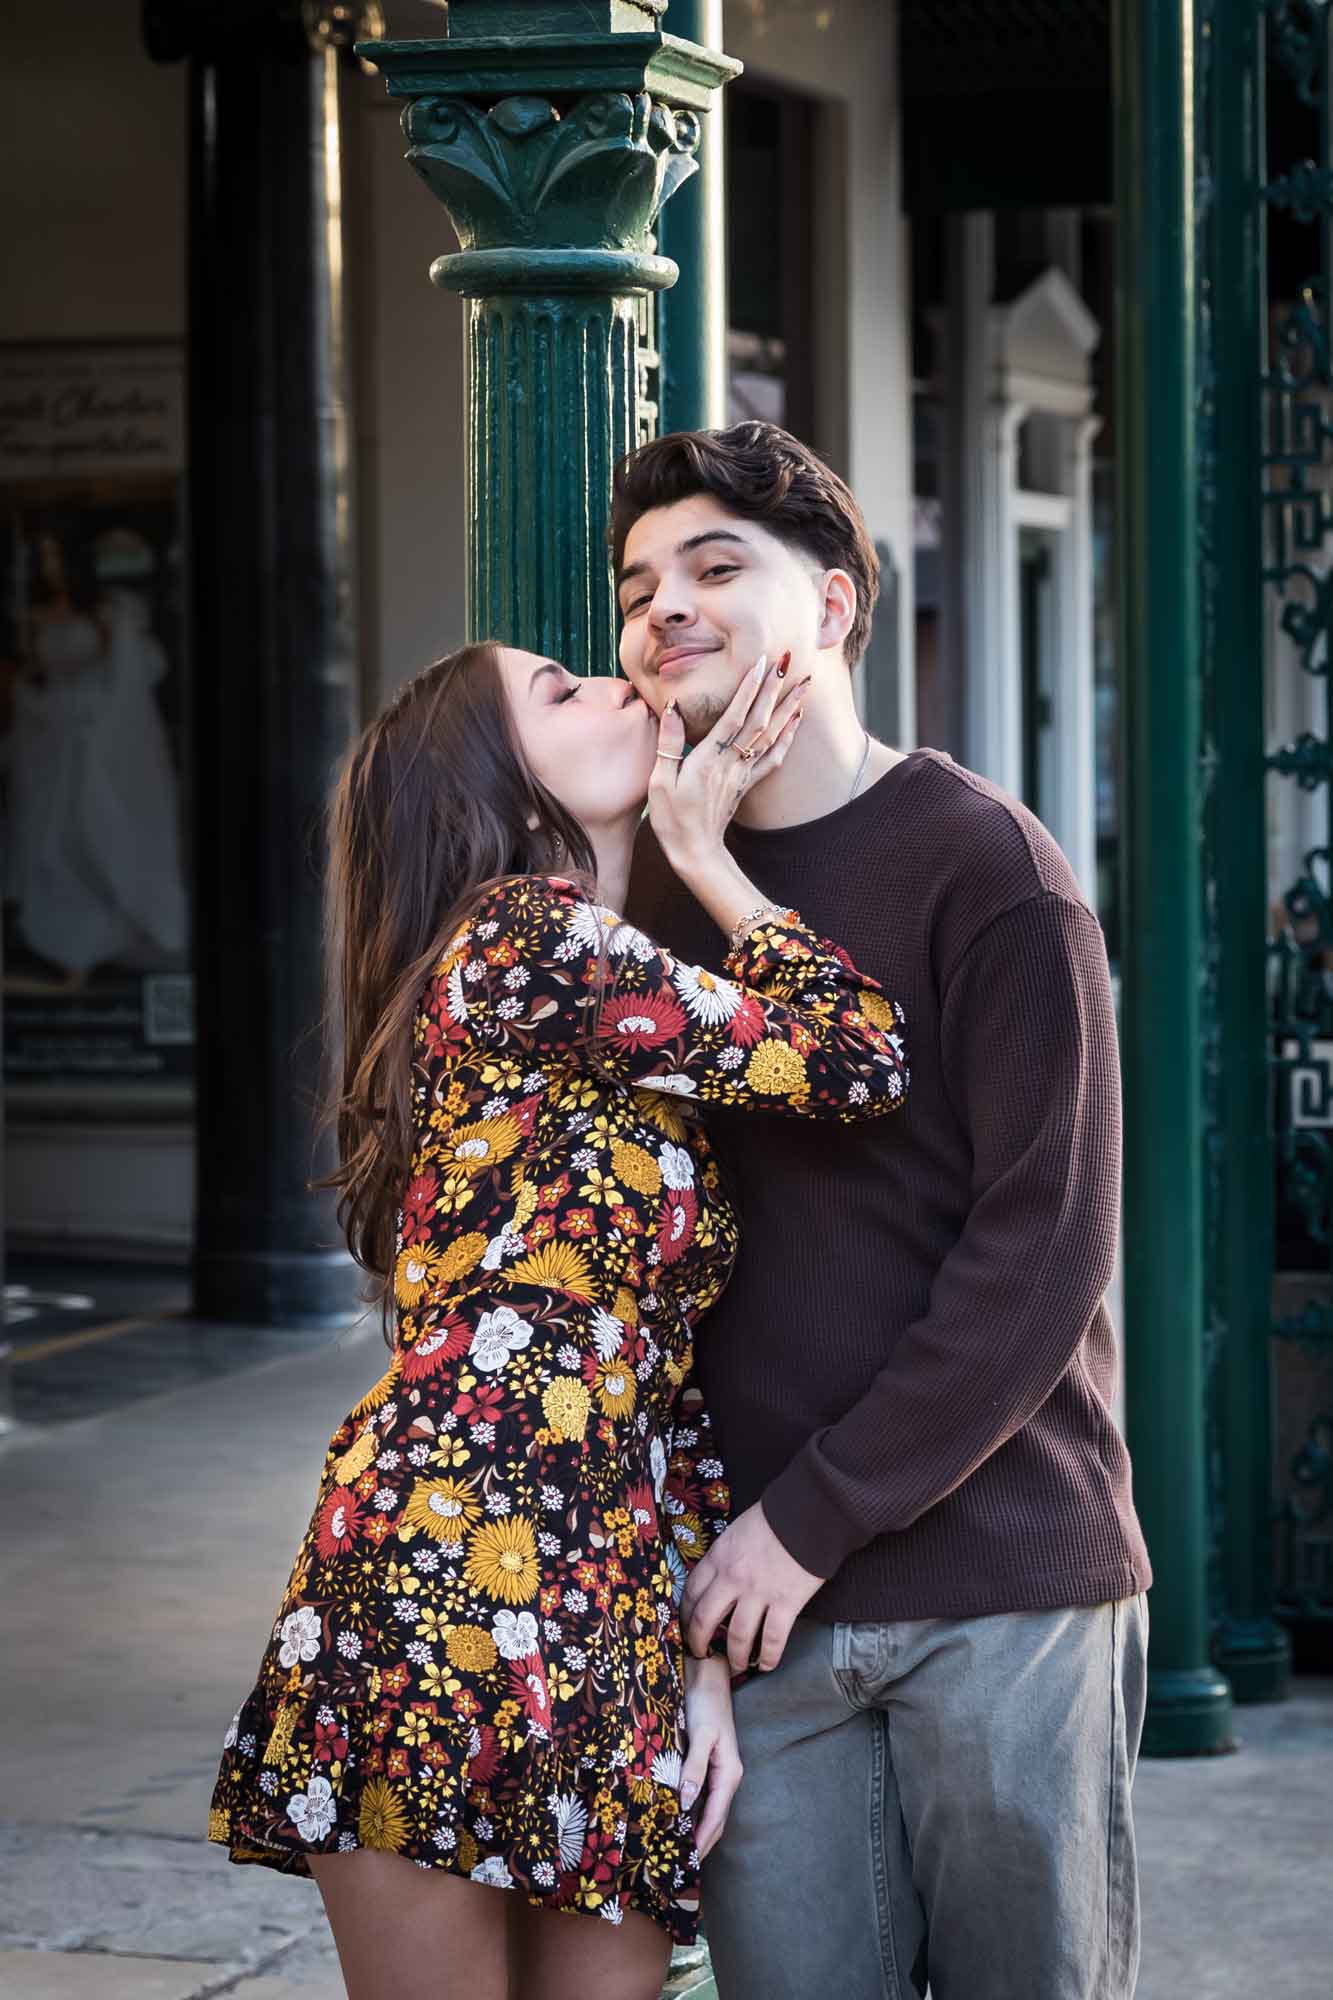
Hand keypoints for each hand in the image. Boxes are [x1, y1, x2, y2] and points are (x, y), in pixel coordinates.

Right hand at [647, 652, 806, 878]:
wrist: (696, 852)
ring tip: (804, 682)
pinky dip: (788, 736)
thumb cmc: (671, 819)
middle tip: (788, 660)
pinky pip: (773, 757)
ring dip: (788, 706)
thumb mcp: (659, 781)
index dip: (748, 689)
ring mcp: (743, 774)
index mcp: (708, 760)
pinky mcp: (748, 784)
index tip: (760, 663)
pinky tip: (796, 719)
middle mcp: (731, 764)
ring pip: (771, 735)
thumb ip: (669, 743)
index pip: (733, 717)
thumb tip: (673, 708)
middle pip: (758, 721)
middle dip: (774, 688)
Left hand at [680, 1501, 823, 1674]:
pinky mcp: (786, 1604)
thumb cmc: (775, 1518)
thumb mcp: (737, 1531)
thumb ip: (726, 1556)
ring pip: (738, 1637)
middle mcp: (733, 1579)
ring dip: (735, 1658)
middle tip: (702, 1654)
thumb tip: (721, 1577)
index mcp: (718, 1558)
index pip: (691, 1592)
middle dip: (700, 1643)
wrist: (809, 1513)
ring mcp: (759, 1593)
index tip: (687, 1624)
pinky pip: (772, 1639)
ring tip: (736, 1667)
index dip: (685, 1614)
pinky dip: (768, 1657)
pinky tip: (767, 1665)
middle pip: (705, 1620)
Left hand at [680, 1653, 743, 1859]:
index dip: (701, 1841)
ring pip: (708, 1809)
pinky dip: (692, 1812)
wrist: (707, 1676)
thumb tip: (684, 1803)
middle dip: (700, 1842)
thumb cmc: (705, 1703)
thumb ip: (693, 1768)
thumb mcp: (701, 1735)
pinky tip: (677, 1817)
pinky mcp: (708, 1763)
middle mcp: (727, 1777)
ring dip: (696, 1829)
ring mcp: (719, 1771)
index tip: (687, 1862)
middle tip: (678, 1865)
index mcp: (729, 1773)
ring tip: (676, 1849)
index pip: (715, 1817)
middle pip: (715, 1819)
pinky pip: (701, 1796)